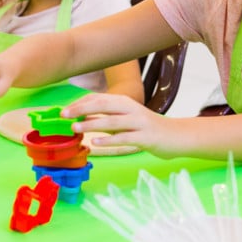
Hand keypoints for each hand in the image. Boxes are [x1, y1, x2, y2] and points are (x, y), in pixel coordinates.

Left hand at [64, 94, 180, 158]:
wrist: (177, 136)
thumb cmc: (148, 129)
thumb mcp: (126, 120)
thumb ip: (106, 119)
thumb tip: (82, 119)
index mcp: (125, 103)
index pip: (98, 99)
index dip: (80, 103)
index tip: (64, 110)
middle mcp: (131, 109)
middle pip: (103, 105)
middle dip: (82, 109)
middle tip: (64, 115)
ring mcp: (139, 123)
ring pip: (112, 121)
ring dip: (92, 124)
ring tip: (76, 128)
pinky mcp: (146, 137)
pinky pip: (125, 138)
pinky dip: (109, 140)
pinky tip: (96, 143)